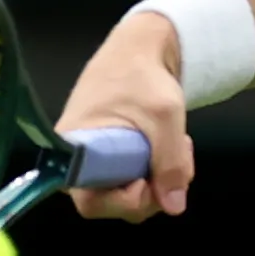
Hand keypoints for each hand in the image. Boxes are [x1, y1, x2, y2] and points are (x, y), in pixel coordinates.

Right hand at [61, 11, 196, 220]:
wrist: (140, 49)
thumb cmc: (142, 76)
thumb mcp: (165, 117)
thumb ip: (170, 163)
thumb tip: (173, 206)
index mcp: (75, 148)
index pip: (91, 201)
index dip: (124, 201)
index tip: (147, 179)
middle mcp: (79, 161)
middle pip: (113, 203)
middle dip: (153, 190)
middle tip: (178, 160)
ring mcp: (97, 160)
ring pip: (130, 192)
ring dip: (162, 177)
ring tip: (179, 145)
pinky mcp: (113, 156)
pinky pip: (135, 177)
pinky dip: (160, 168)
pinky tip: (173, 145)